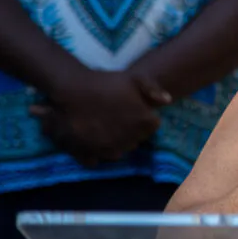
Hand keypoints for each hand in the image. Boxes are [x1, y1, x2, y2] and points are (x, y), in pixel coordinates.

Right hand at [30, 70, 171, 166]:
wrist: (69, 89)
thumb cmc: (104, 82)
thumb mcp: (135, 78)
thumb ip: (154, 89)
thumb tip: (168, 100)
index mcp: (143, 123)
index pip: (152, 127)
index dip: (143, 118)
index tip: (134, 110)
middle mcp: (128, 141)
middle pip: (135, 141)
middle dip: (130, 132)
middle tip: (118, 118)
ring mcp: (107, 150)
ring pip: (117, 152)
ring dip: (114, 143)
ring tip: (105, 128)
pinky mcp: (86, 155)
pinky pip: (95, 160)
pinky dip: (95, 153)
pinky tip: (91, 139)